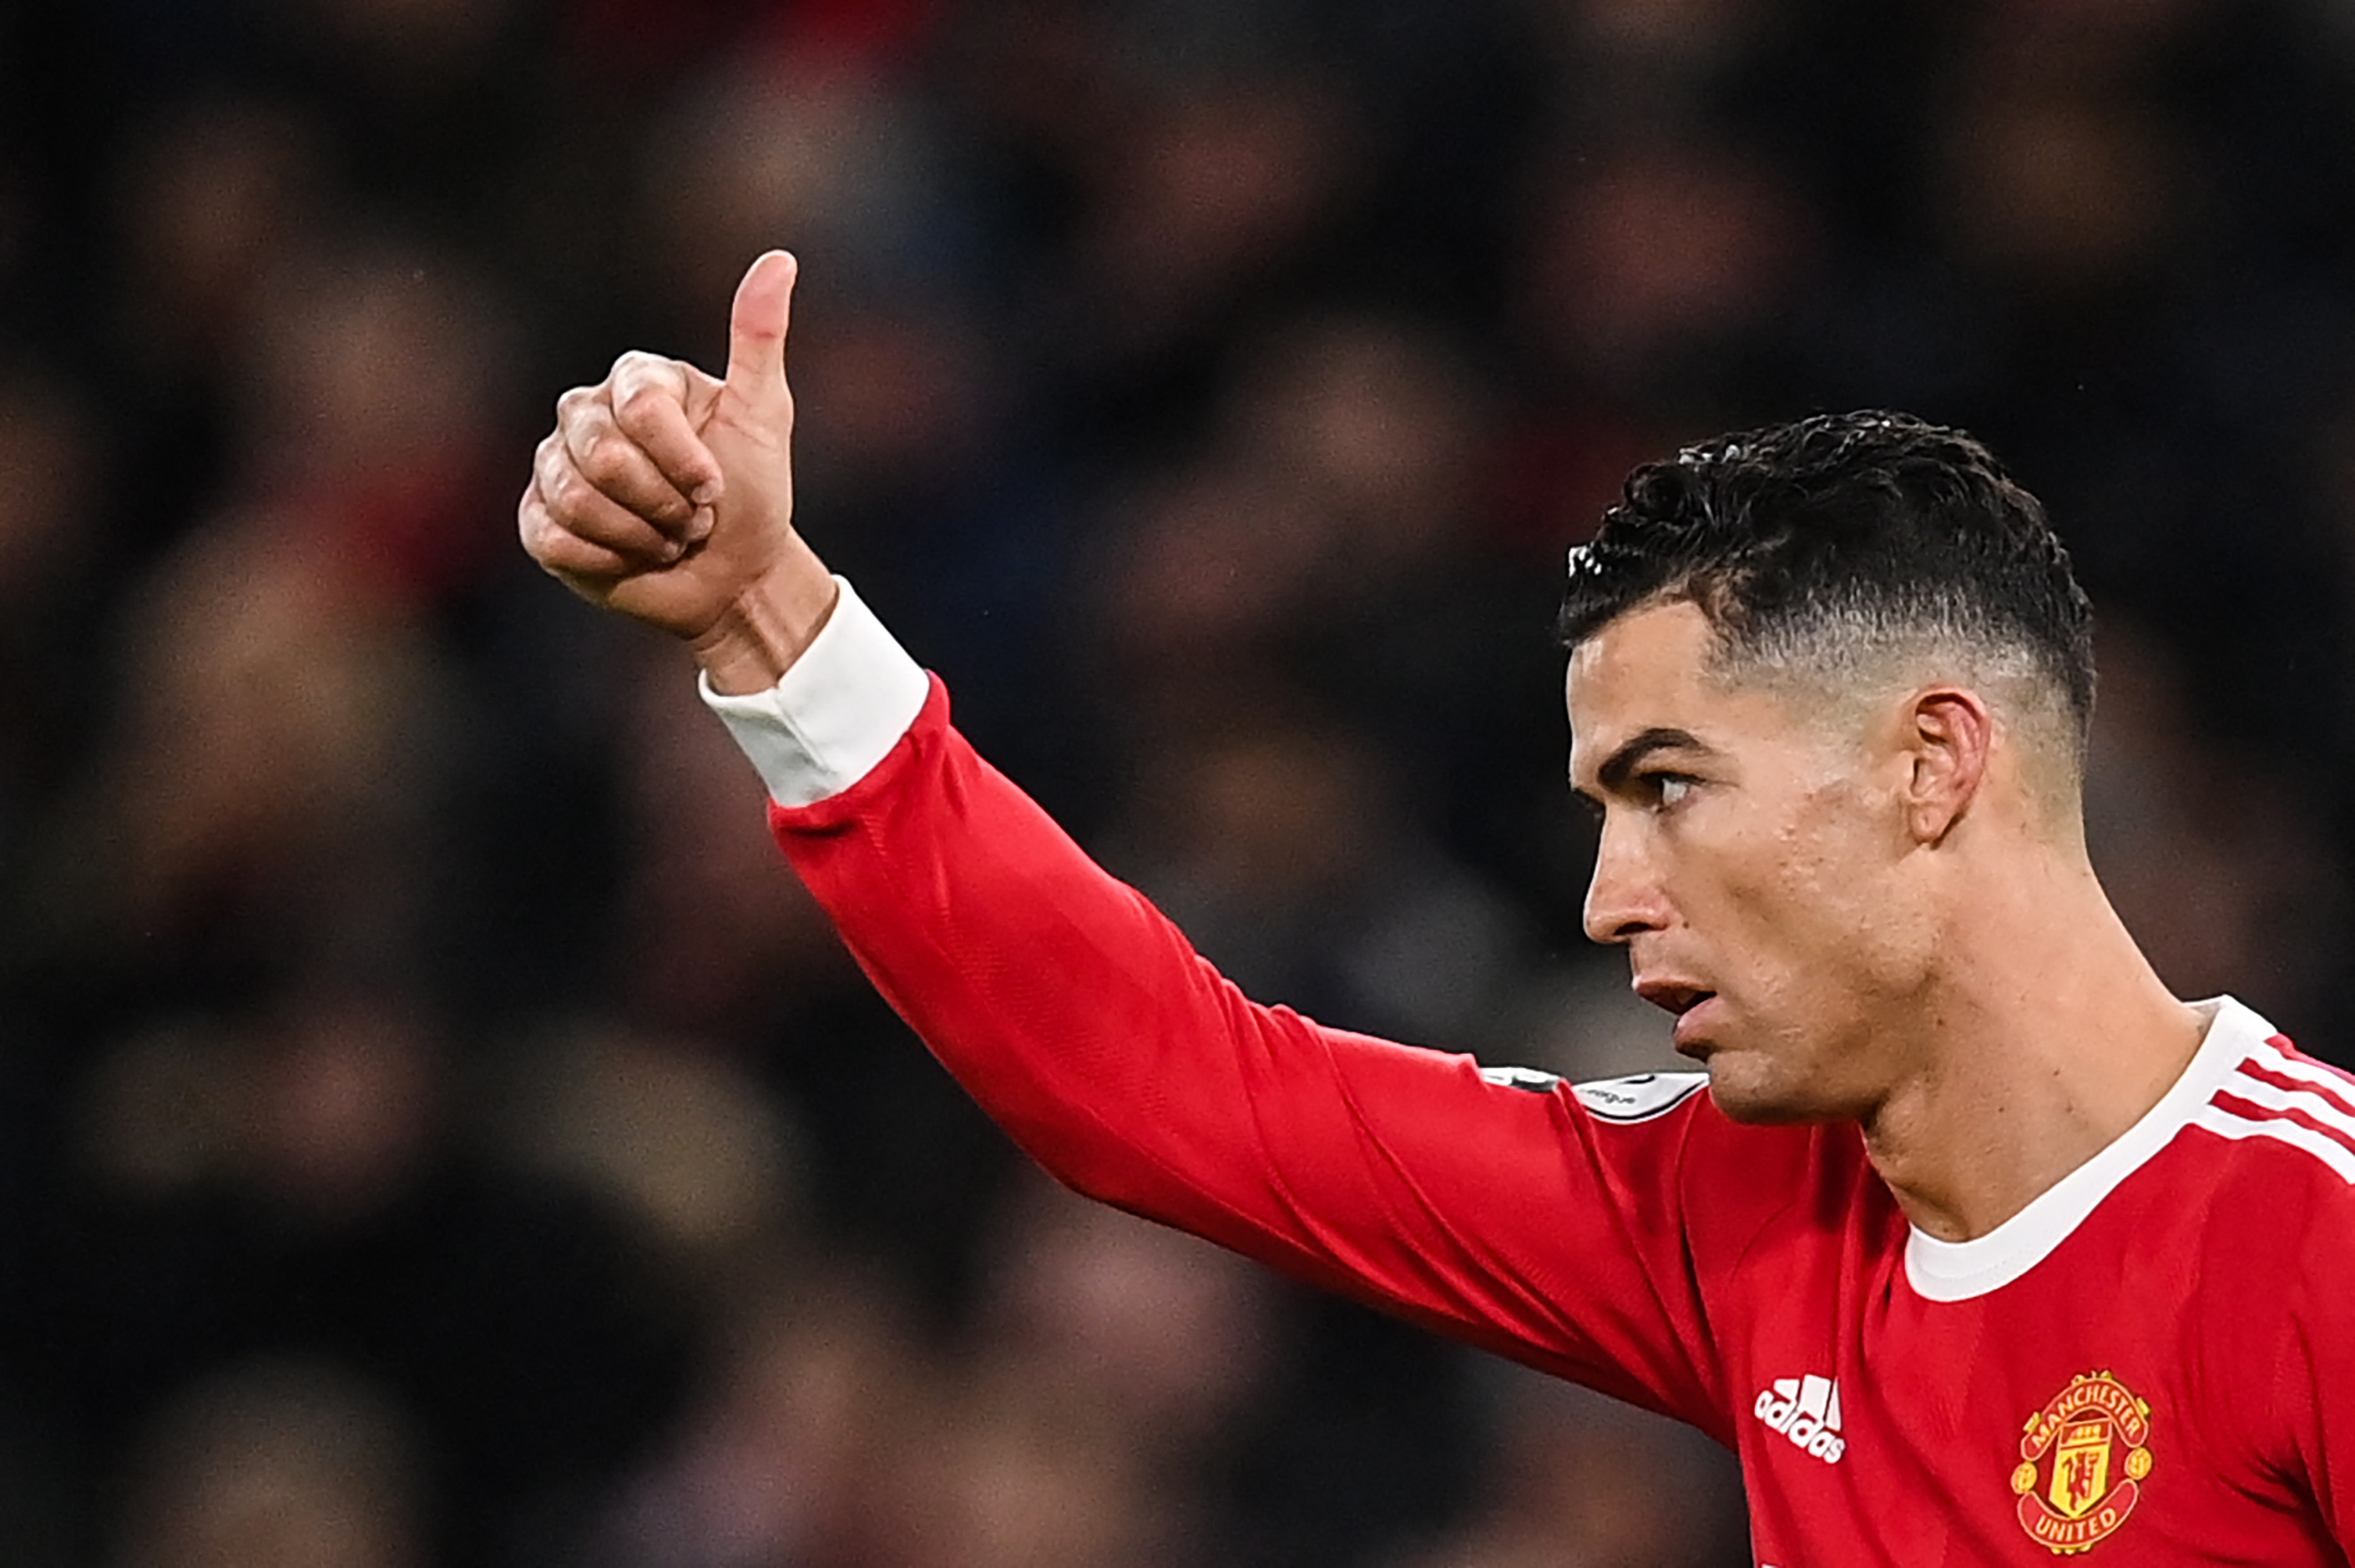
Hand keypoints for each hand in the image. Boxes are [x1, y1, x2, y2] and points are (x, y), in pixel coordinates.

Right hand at [519, 251, 838, 691]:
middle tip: (694, 519)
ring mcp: (556, 464)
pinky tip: (632, 557)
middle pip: (605, 458)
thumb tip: (780, 258)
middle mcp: (586, 412)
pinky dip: (606, 558)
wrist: (733, 574)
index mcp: (637, 380)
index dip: (684, 462)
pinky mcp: (538, 518)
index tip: (717, 489)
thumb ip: (759, 340)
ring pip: (577, 499)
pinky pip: (555, 536)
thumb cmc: (752, 493)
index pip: (641, 411)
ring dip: (641, 535)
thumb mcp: (766, 416)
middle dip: (665, 505)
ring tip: (668, 538)